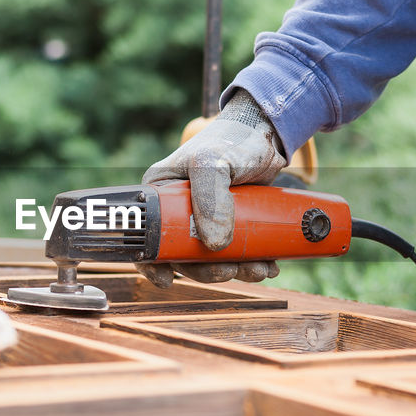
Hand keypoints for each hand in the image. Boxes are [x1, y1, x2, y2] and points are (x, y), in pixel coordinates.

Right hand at [138, 90, 286, 286]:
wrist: (267, 135)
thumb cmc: (231, 140)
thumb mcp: (213, 163)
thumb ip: (210, 197)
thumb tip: (214, 245)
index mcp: (160, 195)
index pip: (146, 236)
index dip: (151, 263)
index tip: (168, 280)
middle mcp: (178, 211)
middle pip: (183, 256)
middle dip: (209, 270)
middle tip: (231, 270)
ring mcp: (205, 220)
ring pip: (212, 259)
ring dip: (235, 270)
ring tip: (260, 268)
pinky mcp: (229, 224)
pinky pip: (235, 253)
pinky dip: (250, 263)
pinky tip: (268, 264)